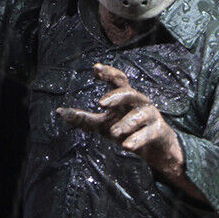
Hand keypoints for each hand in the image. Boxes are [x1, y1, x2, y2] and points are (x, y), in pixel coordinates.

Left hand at [57, 64, 184, 183]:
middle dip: (116, 96)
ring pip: (140, 114)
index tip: (95, 69)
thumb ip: (84, 119)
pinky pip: (147, 133)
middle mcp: (139, 102)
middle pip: (130, 93)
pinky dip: (137, 139)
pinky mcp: (158, 131)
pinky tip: (126, 146)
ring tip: (114, 132)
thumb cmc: (127, 131)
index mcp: (125, 97)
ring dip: (126, 123)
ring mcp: (150, 115)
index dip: (108, 73)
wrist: (153, 148)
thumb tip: (60, 112)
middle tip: (100, 103)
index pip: (118, 80)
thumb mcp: (103, 125)